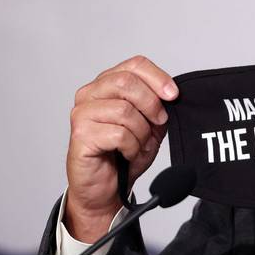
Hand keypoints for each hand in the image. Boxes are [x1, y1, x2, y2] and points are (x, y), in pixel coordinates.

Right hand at [64, 55, 177, 241]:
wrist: (106, 188)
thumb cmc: (123, 155)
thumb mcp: (149, 126)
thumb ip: (157, 107)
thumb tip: (171, 94)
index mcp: (107, 85)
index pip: (134, 65)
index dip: (158, 77)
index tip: (173, 95)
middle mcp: (90, 94)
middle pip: (127, 82)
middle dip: (151, 105)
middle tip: (157, 123)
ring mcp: (82, 113)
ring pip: (124, 110)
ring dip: (141, 132)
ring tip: (138, 145)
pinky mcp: (80, 135)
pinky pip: (118, 134)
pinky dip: (131, 147)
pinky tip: (127, 154)